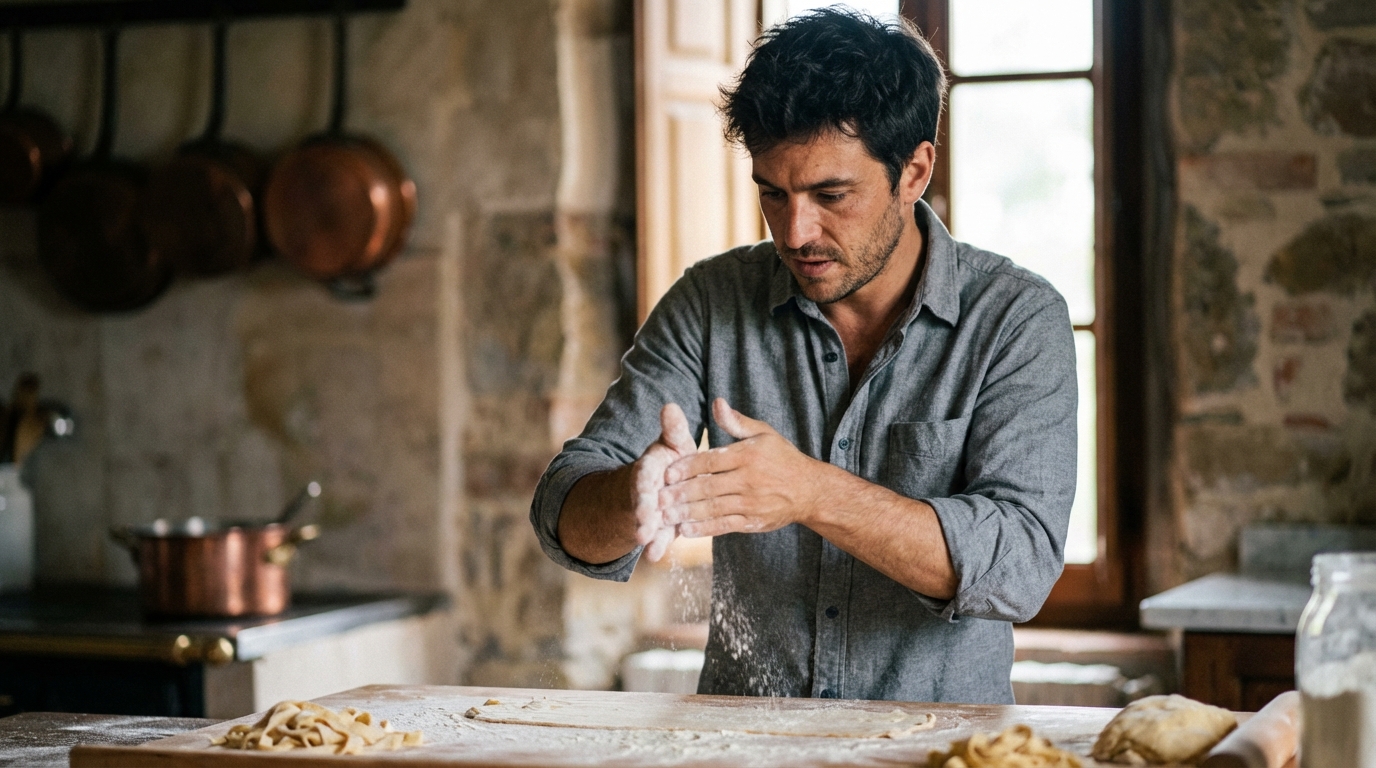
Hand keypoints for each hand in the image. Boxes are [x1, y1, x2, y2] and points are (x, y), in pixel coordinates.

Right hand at [632, 402, 697, 561]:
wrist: (663, 482)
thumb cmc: (673, 459)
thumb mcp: (674, 442)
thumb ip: (673, 429)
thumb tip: (671, 406)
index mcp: (652, 466)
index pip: (646, 471)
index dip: (645, 478)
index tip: (645, 484)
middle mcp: (647, 489)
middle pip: (643, 499)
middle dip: (643, 508)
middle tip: (642, 518)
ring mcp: (652, 510)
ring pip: (648, 520)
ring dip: (647, 529)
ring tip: (645, 540)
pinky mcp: (660, 527)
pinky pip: (659, 537)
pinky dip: (657, 546)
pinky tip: (654, 556)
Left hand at [659, 398, 830, 536]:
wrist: (810, 491)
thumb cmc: (782, 458)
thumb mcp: (764, 434)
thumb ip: (736, 422)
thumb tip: (717, 402)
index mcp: (748, 455)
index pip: (711, 460)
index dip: (687, 467)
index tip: (667, 472)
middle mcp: (748, 480)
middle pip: (708, 486)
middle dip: (680, 493)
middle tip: (658, 498)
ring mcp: (751, 503)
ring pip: (713, 508)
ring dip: (687, 513)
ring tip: (665, 516)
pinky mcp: (752, 522)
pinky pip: (724, 526)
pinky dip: (704, 529)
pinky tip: (686, 530)